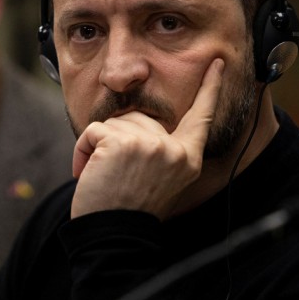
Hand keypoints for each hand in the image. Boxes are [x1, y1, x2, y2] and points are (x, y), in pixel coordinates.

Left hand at [70, 58, 223, 219]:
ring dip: (97, 148)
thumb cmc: (127, 211)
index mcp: (187, 160)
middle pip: (139, 118)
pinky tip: (88, 174)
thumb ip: (158, 150)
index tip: (216, 63)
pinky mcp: (122, 143)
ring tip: (102, 178)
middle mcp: (174, 150)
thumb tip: (140, 122)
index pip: (201, 117)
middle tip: (114, 176)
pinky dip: (82, 150)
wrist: (113, 236)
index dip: (209, 89)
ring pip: (113, 124)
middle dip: (117, 140)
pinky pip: (93, 131)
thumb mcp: (157, 179)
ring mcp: (150, 144)